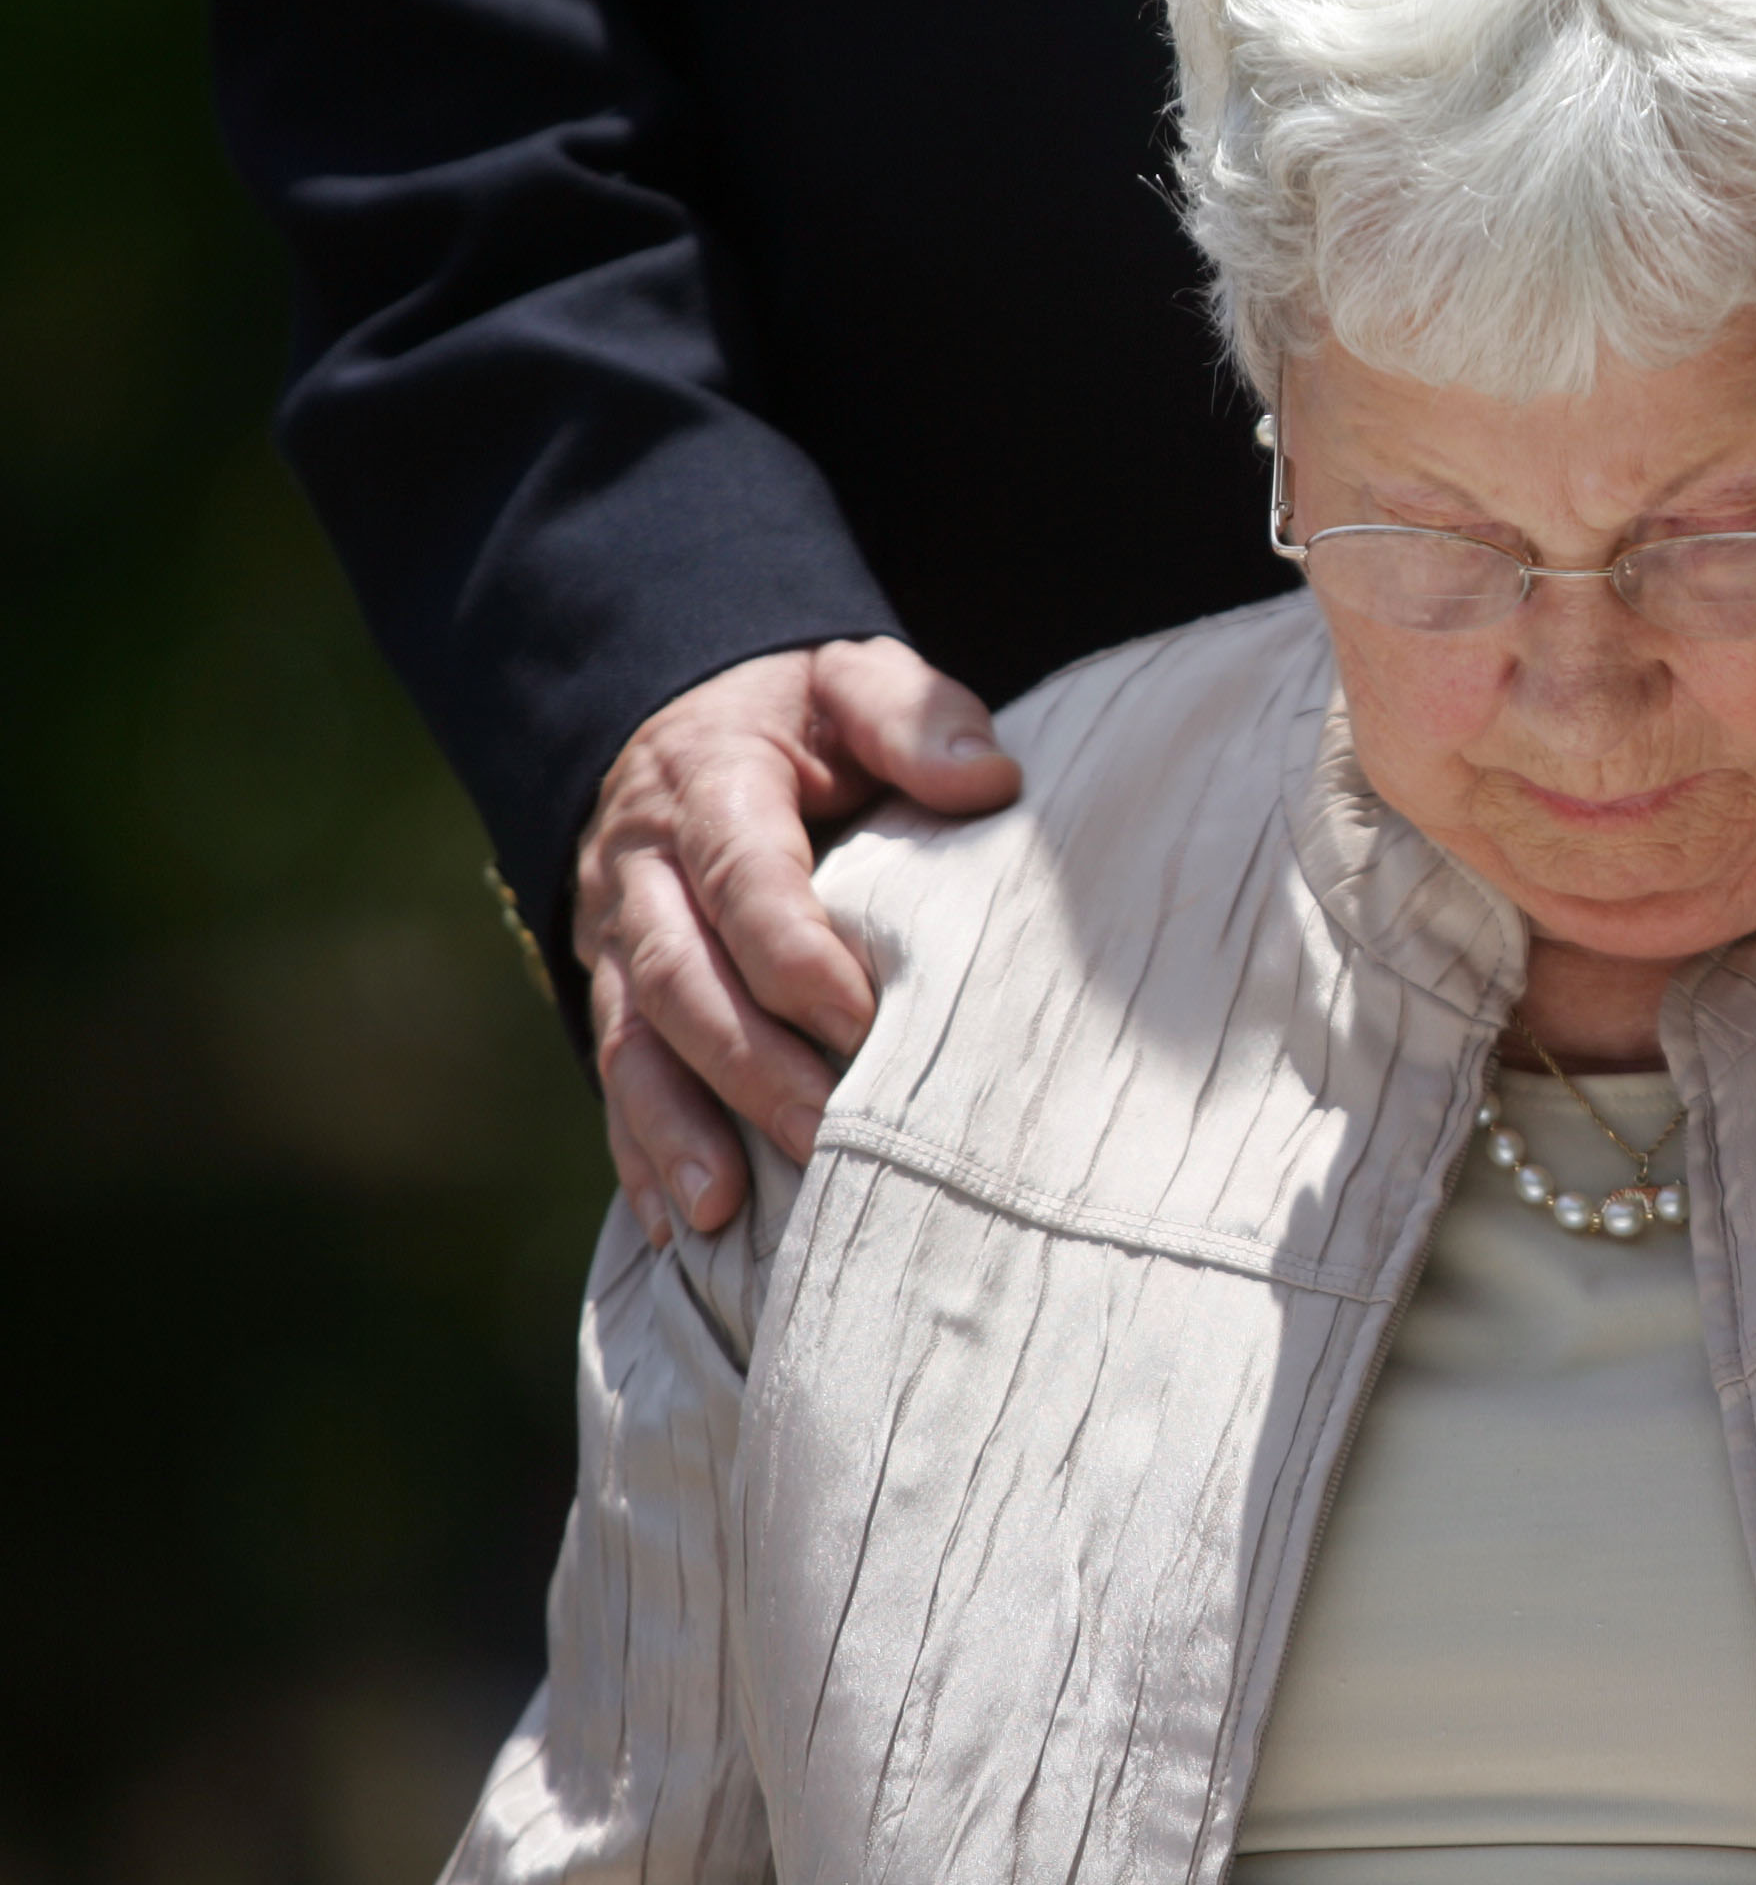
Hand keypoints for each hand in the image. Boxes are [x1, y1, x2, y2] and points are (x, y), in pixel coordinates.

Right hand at [574, 639, 1020, 1243]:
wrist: (694, 722)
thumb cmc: (806, 720)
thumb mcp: (856, 681)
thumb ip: (913, 717)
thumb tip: (986, 780)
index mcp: (712, 788)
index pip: (745, 879)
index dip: (796, 956)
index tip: (866, 1023)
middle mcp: (644, 871)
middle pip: (683, 981)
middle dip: (750, 1069)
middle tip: (828, 1139)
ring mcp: (617, 939)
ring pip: (633, 1045)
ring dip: (676, 1132)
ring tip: (726, 1212)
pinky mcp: (617, 992)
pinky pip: (615, 1080)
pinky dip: (640, 1155)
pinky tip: (677, 1228)